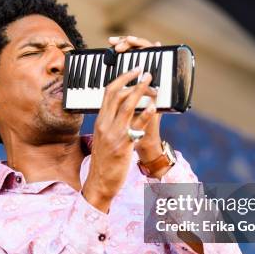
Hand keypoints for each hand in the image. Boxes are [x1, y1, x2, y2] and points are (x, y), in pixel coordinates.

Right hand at [109, 36, 164, 175]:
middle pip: (116, 94)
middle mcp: (104, 124)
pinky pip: (135, 125)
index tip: (134, 71)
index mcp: (100, 121)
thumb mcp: (104, 138)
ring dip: (141, 91)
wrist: (100, 182)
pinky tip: (154, 107)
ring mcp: (113, 134)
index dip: (121, 79)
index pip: (108, 92)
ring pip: (126, 106)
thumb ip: (111, 123)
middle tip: (146, 73)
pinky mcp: (123, 144)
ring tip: (153, 85)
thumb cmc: (104, 161)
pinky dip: (145, 114)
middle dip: (132, 80)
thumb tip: (122, 110)